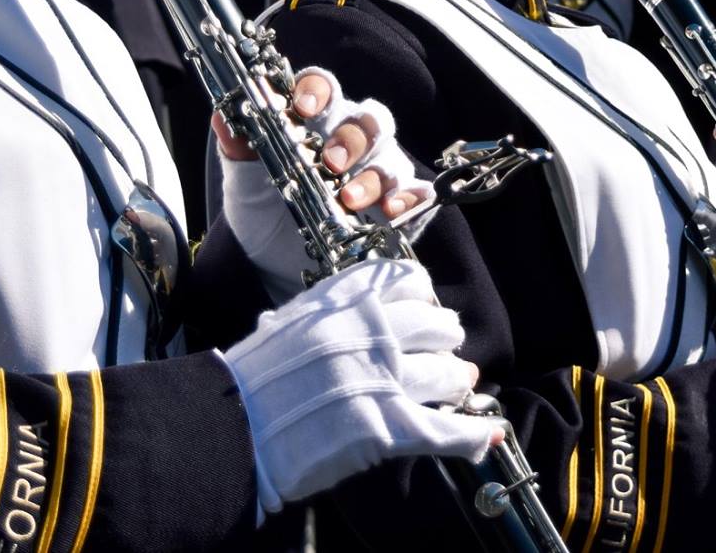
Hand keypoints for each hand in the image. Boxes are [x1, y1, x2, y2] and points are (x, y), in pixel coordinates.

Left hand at [218, 67, 437, 301]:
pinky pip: (417, 194)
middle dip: (353, 137)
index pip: (325, 88)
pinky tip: (392, 212)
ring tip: (349, 199)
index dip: (318, 89)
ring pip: (392, 157)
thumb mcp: (243, 179)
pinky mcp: (399, 206)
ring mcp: (380, 172)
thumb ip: (238, 146)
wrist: (272, 261)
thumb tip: (223, 116)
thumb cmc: (263, 207)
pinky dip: (410, 199)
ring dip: (374, 175)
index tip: (303, 106)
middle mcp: (354, 139)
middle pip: (369, 119)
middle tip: (331, 162)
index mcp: (316, 120)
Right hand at [220, 258, 496, 513]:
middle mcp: (374, 330)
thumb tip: (345, 316)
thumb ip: (325, 313)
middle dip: (445, 340)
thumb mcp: (288, 322)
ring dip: (456, 383)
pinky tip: (487, 434)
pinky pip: (447, 430)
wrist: (228, 424)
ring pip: (448, 373)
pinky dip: (472, 434)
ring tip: (458, 387)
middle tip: (444, 353)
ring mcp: (386, 377)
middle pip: (438, 325)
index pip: (408, 280)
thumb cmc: (248, 378)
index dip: (422, 297)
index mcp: (347, 299)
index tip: (422, 309)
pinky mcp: (390, 427)